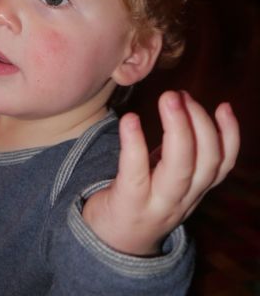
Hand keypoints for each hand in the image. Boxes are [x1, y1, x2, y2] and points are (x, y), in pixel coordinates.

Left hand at [82, 90, 239, 255]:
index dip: (229, 136)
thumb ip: (179, 150)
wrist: (110, 243)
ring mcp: (157, 205)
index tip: (223, 106)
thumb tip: (181, 101)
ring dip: (178, 130)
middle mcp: (182, 200)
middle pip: (205, 164)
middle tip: (179, 95)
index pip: (221, 165)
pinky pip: (136, 174)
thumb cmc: (139, 197)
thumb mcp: (166, 177)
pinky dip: (135, 144)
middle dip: (199, 124)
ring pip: (179, 170)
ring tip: (168, 99)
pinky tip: (130, 119)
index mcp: (194, 189)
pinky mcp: (128, 205)